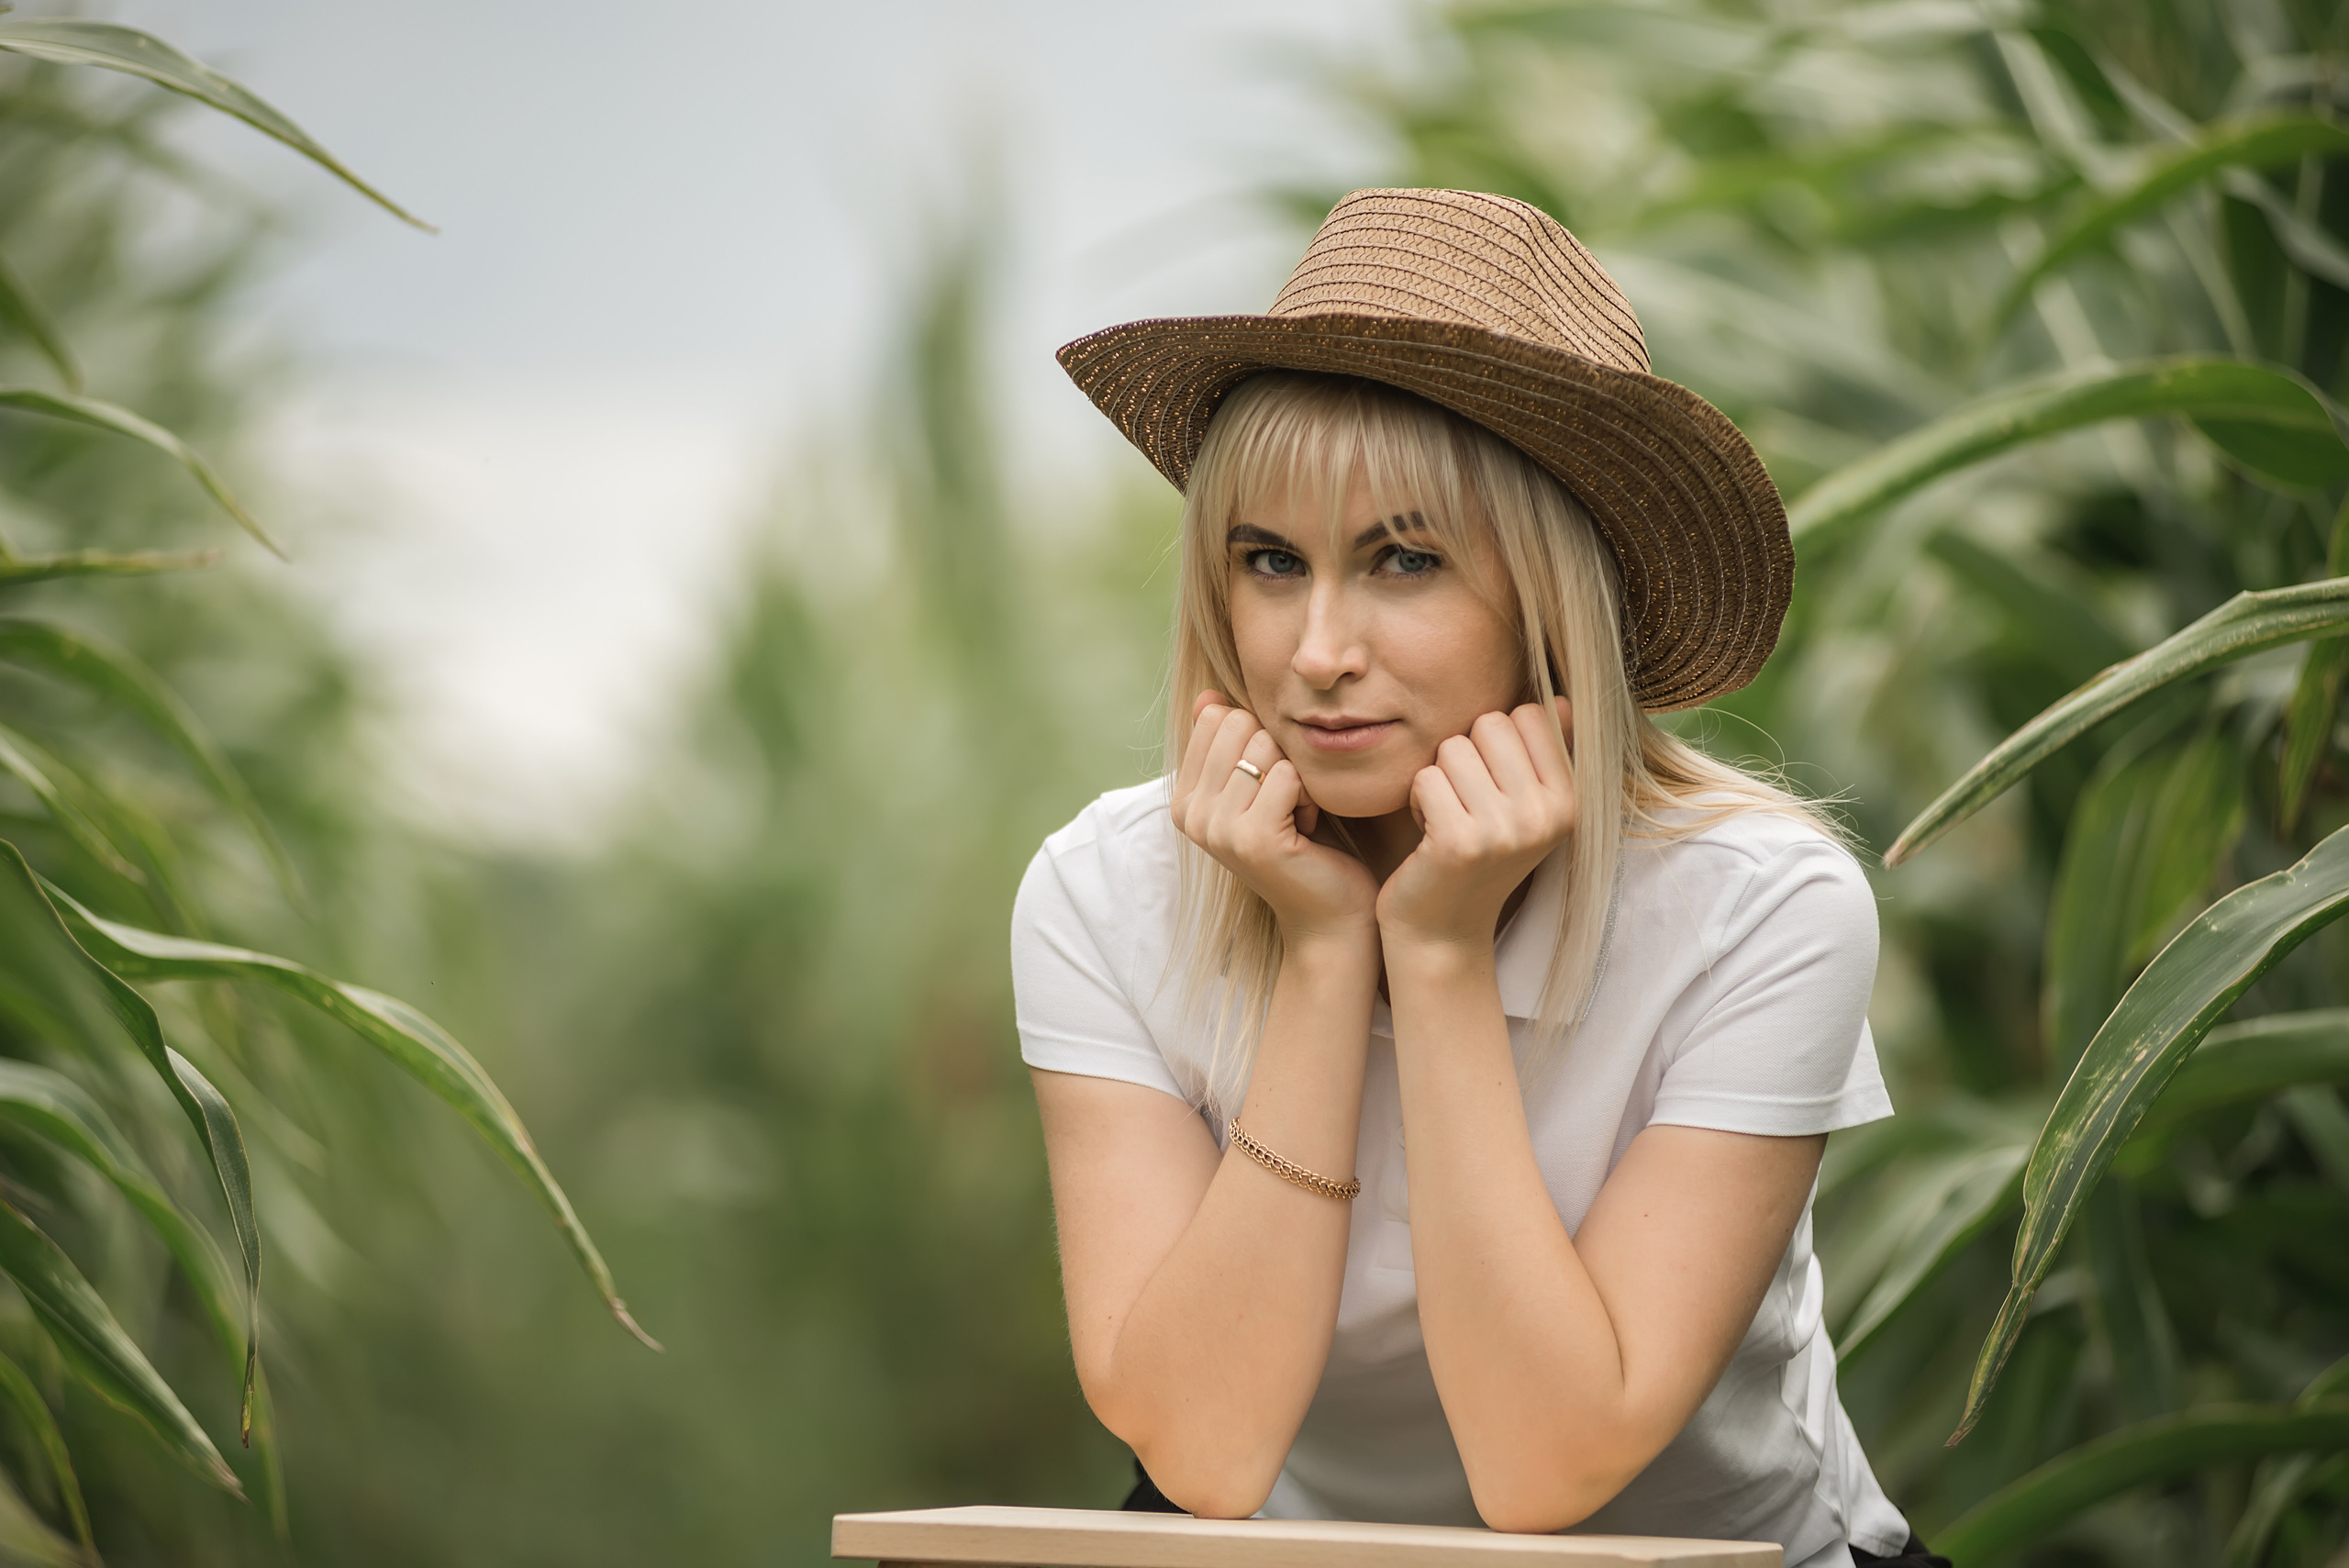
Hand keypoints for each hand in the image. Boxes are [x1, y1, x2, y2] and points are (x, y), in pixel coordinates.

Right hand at [1170, 692, 1380, 946]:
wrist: (1326, 914)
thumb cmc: (1301, 845)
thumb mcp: (1259, 787)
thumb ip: (1229, 743)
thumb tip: (1207, 696)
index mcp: (1184, 799)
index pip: (1218, 717)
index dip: (1258, 740)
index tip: (1268, 788)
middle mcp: (1191, 814)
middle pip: (1241, 725)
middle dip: (1278, 754)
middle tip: (1286, 803)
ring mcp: (1218, 828)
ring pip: (1266, 746)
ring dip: (1297, 777)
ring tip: (1296, 817)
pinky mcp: (1253, 839)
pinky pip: (1290, 775)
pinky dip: (1311, 796)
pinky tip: (1307, 829)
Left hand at [1375, 700, 1575, 952]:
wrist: (1442, 931)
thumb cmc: (1478, 857)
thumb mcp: (1523, 806)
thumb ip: (1545, 753)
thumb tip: (1567, 700)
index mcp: (1570, 801)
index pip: (1528, 714)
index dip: (1495, 741)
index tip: (1492, 786)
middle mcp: (1546, 815)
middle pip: (1489, 724)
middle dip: (1465, 755)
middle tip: (1465, 803)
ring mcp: (1505, 830)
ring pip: (1453, 747)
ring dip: (1438, 779)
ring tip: (1447, 819)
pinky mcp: (1460, 842)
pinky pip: (1426, 777)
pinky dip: (1417, 801)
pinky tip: (1428, 835)